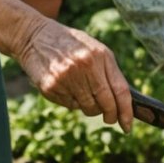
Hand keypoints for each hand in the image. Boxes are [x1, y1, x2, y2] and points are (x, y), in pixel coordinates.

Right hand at [15, 19, 134, 131]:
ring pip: (88, 108)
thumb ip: (108, 72)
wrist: (35, 36)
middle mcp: (85, 66)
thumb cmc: (71, 44)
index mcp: (100, 55)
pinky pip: (70, 106)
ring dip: (90, 108)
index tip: (128, 125)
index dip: (126, 111)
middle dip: (111, 115)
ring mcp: (67, 77)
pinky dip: (73, 102)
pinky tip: (67, 88)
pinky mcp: (51, 87)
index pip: (120, 90)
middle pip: (106, 103)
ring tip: (83, 93)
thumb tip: (122, 102)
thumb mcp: (94, 49)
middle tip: (110, 119)